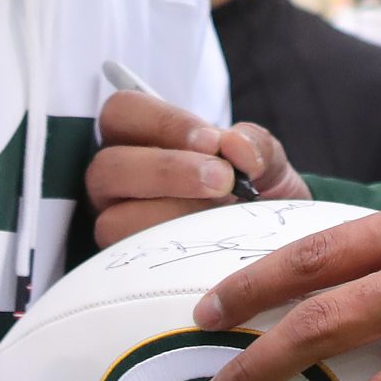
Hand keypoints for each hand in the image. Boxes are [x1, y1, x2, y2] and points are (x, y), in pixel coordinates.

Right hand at [87, 91, 311, 249]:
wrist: (272, 243)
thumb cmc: (255, 190)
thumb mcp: (264, 160)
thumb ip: (254, 145)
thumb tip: (234, 145)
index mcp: (137, 138)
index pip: (122, 112)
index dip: (164, 123)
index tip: (212, 142)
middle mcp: (116, 181)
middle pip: (107, 167)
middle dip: (166, 172)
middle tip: (222, 181)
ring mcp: (115, 226)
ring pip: (113, 220)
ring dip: (169, 216)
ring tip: (218, 216)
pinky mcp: (127, 268)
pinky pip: (132, 264)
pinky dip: (172, 254)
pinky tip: (209, 246)